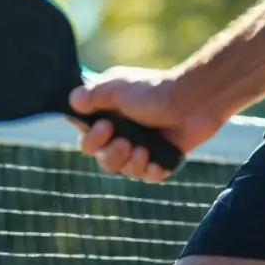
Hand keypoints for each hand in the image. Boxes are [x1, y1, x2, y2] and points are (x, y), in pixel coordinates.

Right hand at [68, 66, 224, 183]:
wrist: (193, 101)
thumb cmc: (154, 90)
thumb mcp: (117, 87)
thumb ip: (92, 95)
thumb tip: (72, 101)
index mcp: (107, 115)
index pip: (87, 137)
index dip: (92, 138)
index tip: (105, 127)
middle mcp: (121, 133)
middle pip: (102, 159)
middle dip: (112, 153)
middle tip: (125, 141)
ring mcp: (140, 147)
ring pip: (123, 170)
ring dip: (131, 162)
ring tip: (144, 149)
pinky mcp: (159, 160)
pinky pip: (147, 177)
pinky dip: (151, 170)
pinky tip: (156, 161)